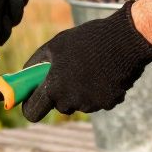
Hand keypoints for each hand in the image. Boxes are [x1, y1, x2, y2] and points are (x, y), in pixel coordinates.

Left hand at [20, 0, 151, 120]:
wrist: (126, 39)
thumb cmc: (87, 39)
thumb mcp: (55, 45)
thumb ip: (36, 63)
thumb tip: (25, 74)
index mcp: (53, 88)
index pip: (32, 112)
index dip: (30, 106)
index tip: (33, 99)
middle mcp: (70, 101)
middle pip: (59, 107)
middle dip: (60, 95)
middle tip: (68, 74)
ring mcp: (91, 104)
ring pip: (79, 104)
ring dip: (81, 92)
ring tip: (90, 67)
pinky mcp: (109, 103)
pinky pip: (98, 101)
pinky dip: (99, 91)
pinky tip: (104, 73)